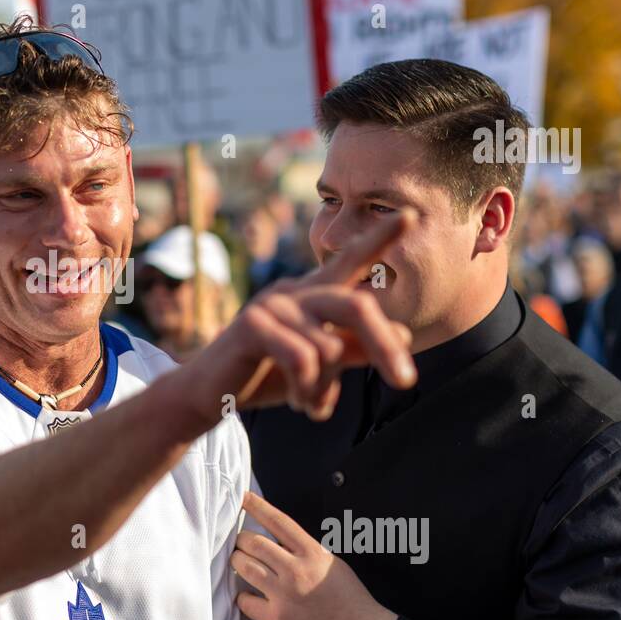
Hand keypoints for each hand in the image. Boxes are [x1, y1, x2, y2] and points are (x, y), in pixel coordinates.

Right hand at [172, 210, 416, 432]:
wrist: (208, 393)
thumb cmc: (267, 374)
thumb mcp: (320, 366)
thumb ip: (356, 348)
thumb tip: (404, 333)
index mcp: (314, 295)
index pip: (351, 260)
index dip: (380, 238)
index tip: (412, 214)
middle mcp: (295, 291)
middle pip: (358, 306)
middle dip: (385, 346)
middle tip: (406, 382)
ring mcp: (273, 305)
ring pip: (330, 348)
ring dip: (326, 389)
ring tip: (313, 405)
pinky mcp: (252, 325)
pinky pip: (303, 359)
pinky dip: (308, 390)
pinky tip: (299, 404)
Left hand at [231, 491, 397, 619]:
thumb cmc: (349, 599)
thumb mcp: (332, 563)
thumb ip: (305, 550)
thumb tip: (279, 540)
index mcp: (312, 553)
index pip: (278, 522)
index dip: (257, 506)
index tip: (242, 497)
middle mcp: (296, 570)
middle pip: (252, 542)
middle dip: (242, 540)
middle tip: (242, 544)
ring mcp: (284, 595)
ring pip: (243, 567)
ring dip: (237, 562)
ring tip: (241, 563)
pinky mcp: (277, 619)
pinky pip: (245, 601)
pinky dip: (243, 596)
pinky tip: (249, 596)